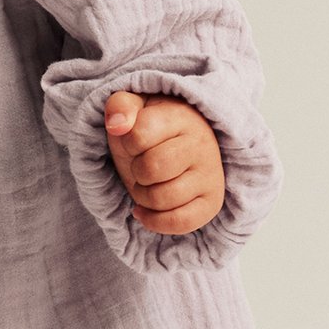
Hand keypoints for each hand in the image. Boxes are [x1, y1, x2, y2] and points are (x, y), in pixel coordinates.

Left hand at [103, 92, 225, 234]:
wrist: (178, 147)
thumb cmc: (151, 130)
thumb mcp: (133, 109)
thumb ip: (120, 106)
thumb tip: (116, 125)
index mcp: (182, 117)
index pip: (139, 134)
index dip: (127, 143)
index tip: (134, 141)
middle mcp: (202, 144)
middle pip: (151, 168)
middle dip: (136, 170)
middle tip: (142, 166)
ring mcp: (210, 175)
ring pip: (162, 198)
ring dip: (142, 196)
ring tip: (147, 185)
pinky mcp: (211, 203)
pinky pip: (180, 222)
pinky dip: (154, 221)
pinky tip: (145, 210)